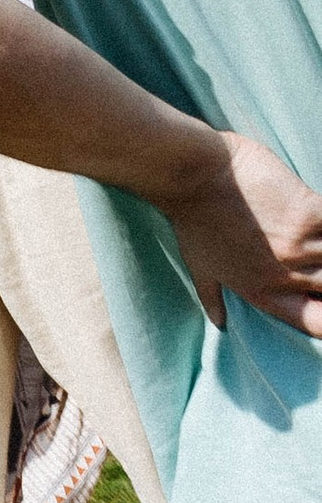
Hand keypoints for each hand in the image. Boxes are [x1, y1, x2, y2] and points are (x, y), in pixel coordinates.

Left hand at [163, 127, 321, 334]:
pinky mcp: (308, 212)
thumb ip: (213, 298)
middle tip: (317, 257)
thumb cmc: (193, 220)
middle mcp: (284, 275)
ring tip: (319, 238)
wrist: (194, 177)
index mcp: (262, 293)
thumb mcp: (199, 268)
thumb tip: (219, 323)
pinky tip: (321, 215)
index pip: (317, 325)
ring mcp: (298, 245)